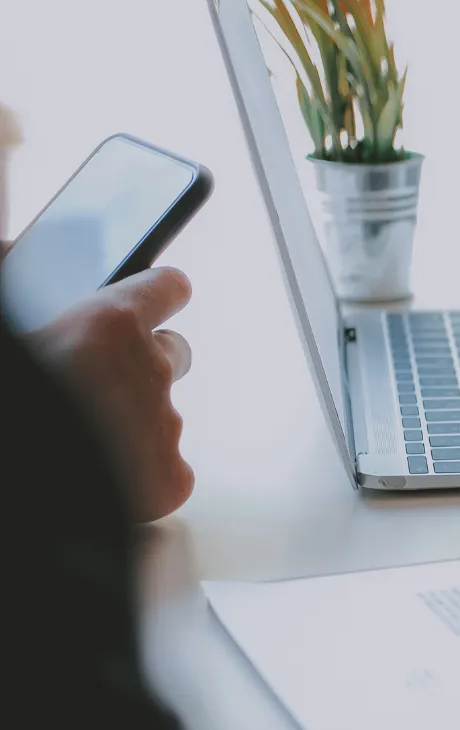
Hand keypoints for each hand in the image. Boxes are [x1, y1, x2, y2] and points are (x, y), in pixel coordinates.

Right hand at [30, 268, 195, 521]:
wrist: (22, 475)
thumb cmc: (19, 387)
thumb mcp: (8, 321)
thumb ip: (14, 277)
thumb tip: (15, 250)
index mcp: (108, 324)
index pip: (166, 288)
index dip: (160, 293)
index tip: (163, 293)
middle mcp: (149, 370)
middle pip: (173, 354)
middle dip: (145, 364)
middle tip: (100, 383)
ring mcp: (163, 426)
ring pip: (161, 416)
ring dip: (132, 422)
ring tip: (83, 438)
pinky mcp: (169, 480)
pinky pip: (168, 471)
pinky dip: (142, 475)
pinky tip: (103, 479)